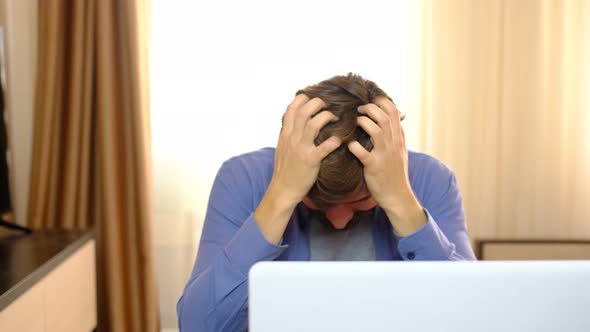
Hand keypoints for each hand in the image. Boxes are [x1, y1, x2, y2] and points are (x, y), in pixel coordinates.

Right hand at [269, 94, 341, 206]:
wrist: (283, 190)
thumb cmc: (284, 170)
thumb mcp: (282, 148)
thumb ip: (288, 134)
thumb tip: (294, 123)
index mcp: (286, 134)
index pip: (292, 108)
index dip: (304, 99)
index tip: (314, 99)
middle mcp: (292, 138)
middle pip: (305, 111)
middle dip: (319, 104)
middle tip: (328, 107)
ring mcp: (301, 148)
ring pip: (315, 123)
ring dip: (328, 117)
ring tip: (336, 119)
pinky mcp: (311, 160)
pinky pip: (325, 146)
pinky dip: (334, 140)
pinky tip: (339, 140)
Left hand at [347, 97, 425, 235]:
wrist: (398, 196)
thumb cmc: (395, 173)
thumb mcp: (400, 151)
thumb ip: (395, 135)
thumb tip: (392, 119)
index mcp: (398, 138)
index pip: (394, 111)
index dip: (381, 102)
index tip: (369, 102)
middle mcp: (393, 144)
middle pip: (384, 117)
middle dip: (369, 109)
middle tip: (358, 110)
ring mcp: (385, 155)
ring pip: (377, 130)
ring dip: (363, 123)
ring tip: (355, 123)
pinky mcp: (374, 167)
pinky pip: (363, 153)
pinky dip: (354, 146)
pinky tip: (349, 145)